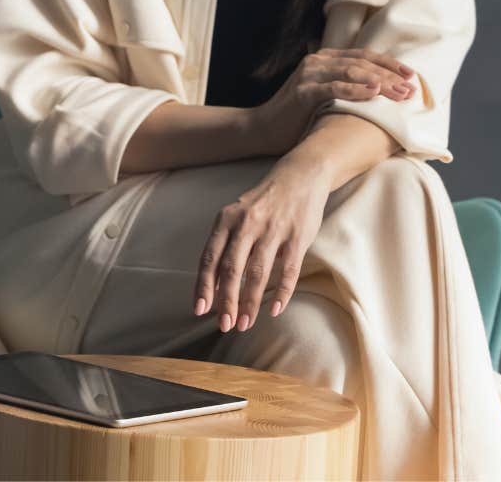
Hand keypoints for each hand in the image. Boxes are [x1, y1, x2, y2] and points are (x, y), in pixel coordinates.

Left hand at [193, 164, 329, 332]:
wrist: (300, 176)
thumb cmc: (263, 203)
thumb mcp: (237, 215)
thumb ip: (225, 244)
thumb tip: (212, 284)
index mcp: (227, 219)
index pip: (210, 257)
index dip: (203, 285)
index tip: (199, 309)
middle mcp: (247, 224)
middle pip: (231, 269)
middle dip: (226, 300)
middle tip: (224, 325)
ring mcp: (274, 230)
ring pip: (258, 273)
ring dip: (250, 302)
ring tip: (245, 323)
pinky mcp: (298, 237)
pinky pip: (289, 271)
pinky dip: (281, 293)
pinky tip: (274, 310)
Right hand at [247, 48, 416, 154]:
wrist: (264, 129)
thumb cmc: (298, 117)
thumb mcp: (325, 96)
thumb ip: (345, 87)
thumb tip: (380, 93)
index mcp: (325, 59)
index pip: (364, 56)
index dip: (389, 64)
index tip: (412, 75)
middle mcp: (317, 61)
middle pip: (362, 63)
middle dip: (390, 75)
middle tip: (411, 89)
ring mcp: (309, 74)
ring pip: (352, 72)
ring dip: (379, 82)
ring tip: (399, 93)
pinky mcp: (303, 91)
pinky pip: (334, 88)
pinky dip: (356, 89)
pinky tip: (373, 93)